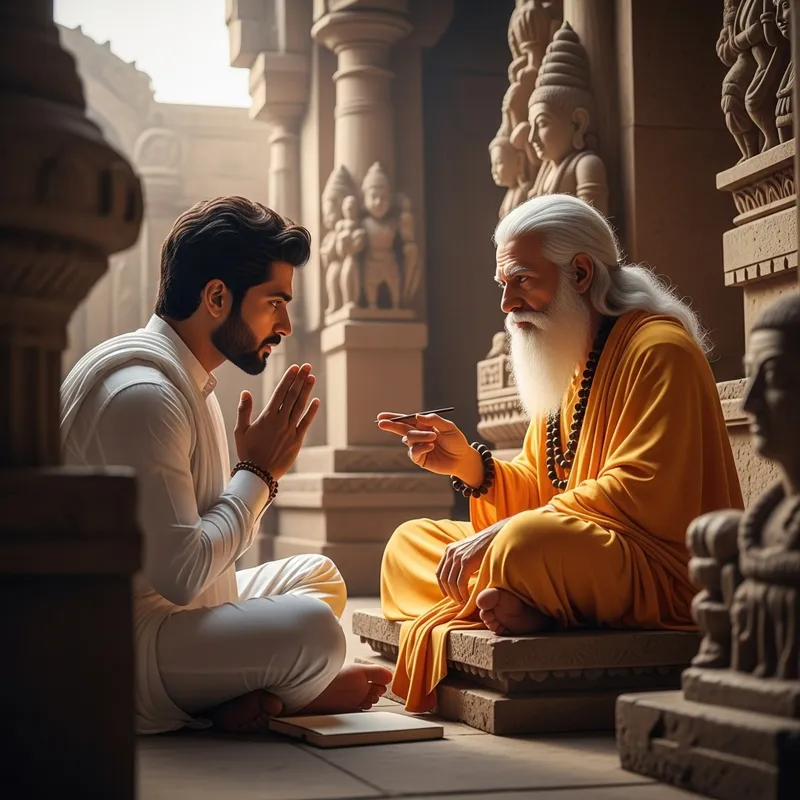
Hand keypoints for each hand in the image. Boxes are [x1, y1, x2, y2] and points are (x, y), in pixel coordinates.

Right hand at [234, 364, 319, 480]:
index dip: (288, 379)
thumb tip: (245, 392)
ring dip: (307, 391)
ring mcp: (290, 430)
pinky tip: (316, 401)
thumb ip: (244, 410)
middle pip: (292, 396)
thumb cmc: (247, 452)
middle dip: (300, 379)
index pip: (280, 393)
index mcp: (267, 417)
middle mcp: (280, 421)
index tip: (294, 368)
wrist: (258, 473)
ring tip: (312, 377)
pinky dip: (311, 411)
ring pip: (300, 406)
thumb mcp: (240, 431)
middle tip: (307, 366)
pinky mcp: (297, 440)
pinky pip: (306, 423)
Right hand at [376, 412, 481, 483]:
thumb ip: (434, 420)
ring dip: (420, 436)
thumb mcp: (449, 427)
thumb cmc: (456, 441)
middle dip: (391, 425)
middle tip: (381, 423)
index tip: (382, 416)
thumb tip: (417, 416)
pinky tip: (431, 446)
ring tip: (433, 437)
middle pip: (401, 428)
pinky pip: (414, 452)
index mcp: (423, 425)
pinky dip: (421, 447)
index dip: (394, 417)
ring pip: (409, 439)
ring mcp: (418, 447)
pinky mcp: (420, 458)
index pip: (406, 419)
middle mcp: (419, 435)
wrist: (462, 459)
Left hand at [436, 520, 507, 602]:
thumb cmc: (486, 546)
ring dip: (456, 595)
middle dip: (449, 593)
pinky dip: (463, 593)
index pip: (439, 573)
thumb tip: (458, 580)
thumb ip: (461, 562)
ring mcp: (458, 556)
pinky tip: (468, 599)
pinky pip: (460, 582)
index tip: (449, 596)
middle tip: (458, 602)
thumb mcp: (469, 552)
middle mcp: (451, 552)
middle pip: (443, 579)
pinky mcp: (467, 561)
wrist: (498, 535)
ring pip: (451, 582)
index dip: (443, 587)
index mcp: (449, 550)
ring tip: (463, 602)